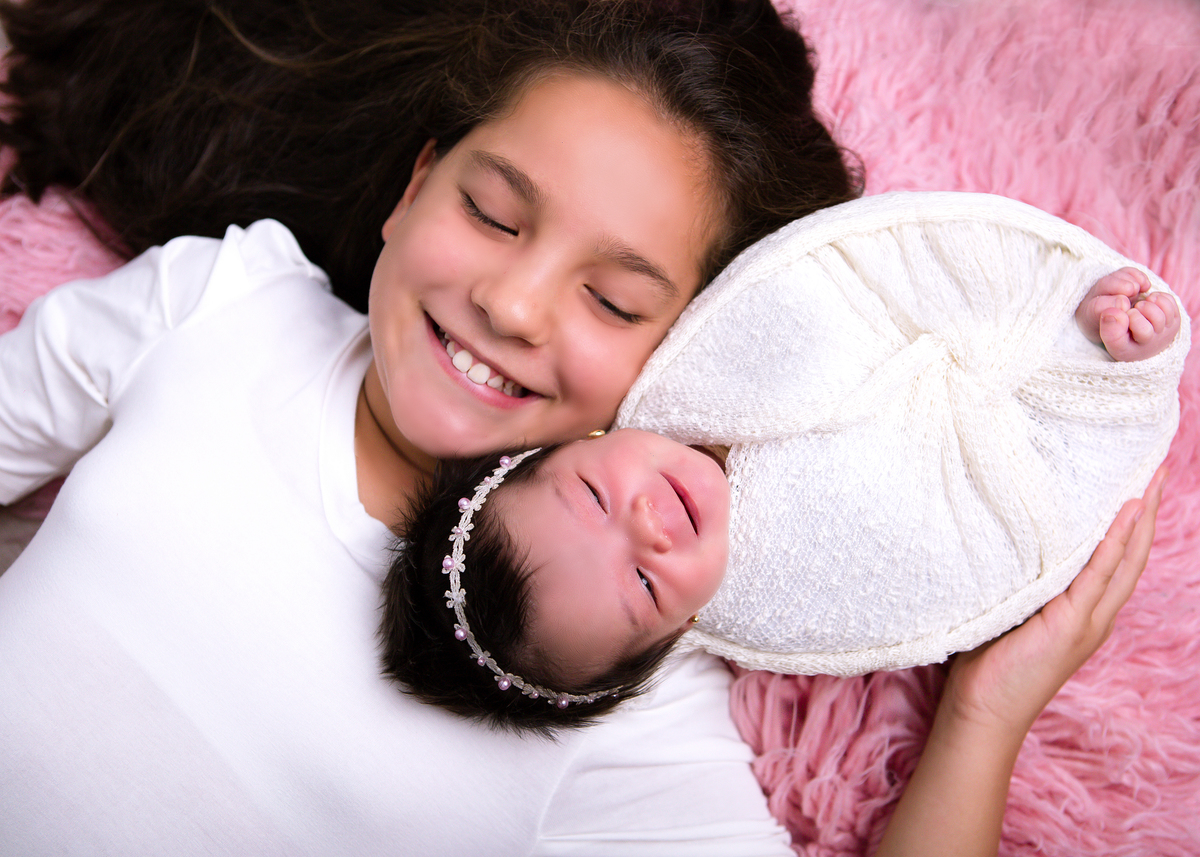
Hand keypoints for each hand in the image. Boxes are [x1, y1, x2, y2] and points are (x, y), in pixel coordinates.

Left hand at [943, 465, 1166, 736]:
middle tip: (1157, 469)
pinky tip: (1123, 517)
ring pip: (1123, 562)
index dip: (1132, 523)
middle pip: (1132, 554)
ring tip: (1149, 482)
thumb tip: (1007, 537)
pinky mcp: (1069, 625)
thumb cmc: (988, 661)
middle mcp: (1094, 615)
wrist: (982, 709)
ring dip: (1138, 521)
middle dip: (1146, 512)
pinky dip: (1112, 546)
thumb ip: (1023, 581)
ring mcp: (1086, 621)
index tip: (1139, 484)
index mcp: (1084, 611)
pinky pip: (1096, 577)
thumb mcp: (1012, 610)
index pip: (1117, 559)